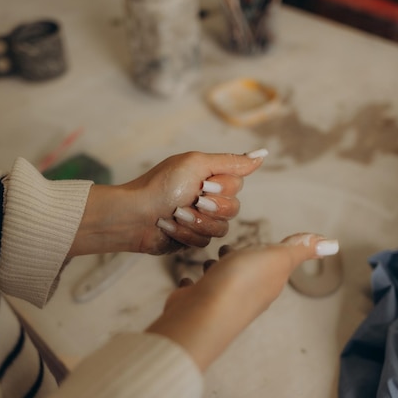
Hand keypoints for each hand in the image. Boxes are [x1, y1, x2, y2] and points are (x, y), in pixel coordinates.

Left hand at [68, 150, 266, 255]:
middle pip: (233, 209)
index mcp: (210, 176)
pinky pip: (204, 243)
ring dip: (195, 222)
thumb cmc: (160, 185)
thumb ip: (231, 162)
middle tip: (192, 201)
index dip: (222, 188)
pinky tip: (168, 226)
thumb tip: (263, 154)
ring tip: (175, 214)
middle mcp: (208, 197)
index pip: (237, 184)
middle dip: (210, 208)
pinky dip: (184, 233)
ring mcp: (200, 220)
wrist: (134, 214)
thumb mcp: (196, 164)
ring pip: (221, 229)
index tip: (202, 185)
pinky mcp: (191, 239)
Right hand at [146, 233, 339, 371]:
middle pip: (245, 273)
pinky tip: (190, 279)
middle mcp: (246, 294)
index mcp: (268, 283)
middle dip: (238, 258)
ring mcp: (219, 300)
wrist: (202, 316)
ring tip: (209, 259)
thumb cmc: (241, 282)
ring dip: (216, 269)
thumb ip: (301, 249)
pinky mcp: (196, 303)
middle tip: (228, 248)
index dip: (267, 251)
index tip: (259, 241)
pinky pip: (197, 290)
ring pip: (220, 280)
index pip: (272, 264)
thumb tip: (333, 244)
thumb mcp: (277, 258)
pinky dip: (195, 283)